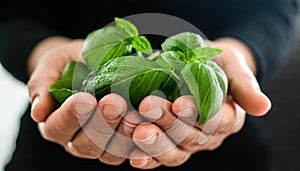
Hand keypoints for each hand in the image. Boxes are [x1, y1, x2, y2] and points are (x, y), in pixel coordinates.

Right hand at [28, 37, 141, 164]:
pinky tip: (148, 124)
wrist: (90, 64)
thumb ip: (42, 85)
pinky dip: (139, 140)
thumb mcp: (52, 65)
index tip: (85, 98)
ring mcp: (100, 144)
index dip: (71, 116)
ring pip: (109, 151)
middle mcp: (76, 139)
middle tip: (115, 102)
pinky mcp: (121, 143)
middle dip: (102, 123)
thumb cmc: (70, 64)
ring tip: (133, 113)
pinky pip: (130, 150)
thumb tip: (38, 113)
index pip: (58, 127)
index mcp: (55, 123)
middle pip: (85, 144)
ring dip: (122, 134)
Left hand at [127, 38, 270, 168]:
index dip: (198, 114)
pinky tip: (133, 155)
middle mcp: (208, 136)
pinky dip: (145, 157)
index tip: (180, 103)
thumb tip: (263, 107)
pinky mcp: (168, 143)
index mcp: (228, 119)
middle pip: (190, 137)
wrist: (197, 67)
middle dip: (168, 123)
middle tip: (147, 106)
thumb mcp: (233, 66)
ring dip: (154, 143)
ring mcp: (187, 142)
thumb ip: (245, 85)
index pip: (216, 121)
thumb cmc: (216, 65)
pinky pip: (157, 156)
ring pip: (173, 152)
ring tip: (136, 129)